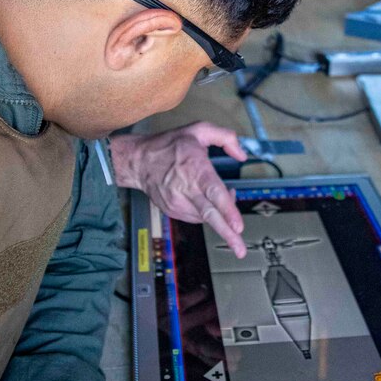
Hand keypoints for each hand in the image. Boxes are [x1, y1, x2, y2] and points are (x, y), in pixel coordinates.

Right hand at [110, 123, 247, 257]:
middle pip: (210, 215)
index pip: (214, 193)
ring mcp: (178, 202)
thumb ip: (226, 137)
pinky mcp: (172, 210)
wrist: (138, 161)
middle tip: (240, 250)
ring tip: (227, 211)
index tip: (237, 226)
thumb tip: (242, 155)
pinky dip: (206, 214)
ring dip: (220, 218)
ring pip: (204, 218)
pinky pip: (195, 217)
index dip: (227, 210)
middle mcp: (186, 189)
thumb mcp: (199, 130)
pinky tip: (208, 203)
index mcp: (195, 169)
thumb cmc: (169, 145)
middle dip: (227, 234)